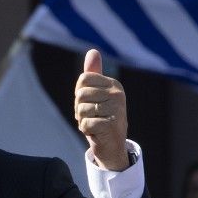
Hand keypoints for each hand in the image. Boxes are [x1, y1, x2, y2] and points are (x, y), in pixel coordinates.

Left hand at [74, 49, 129, 170]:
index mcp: (114, 85)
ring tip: (94, 124)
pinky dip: (86, 130)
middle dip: (80, 108)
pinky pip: (85, 124)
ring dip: (83, 120)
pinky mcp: (111, 125)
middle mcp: (117, 94)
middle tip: (91, 116)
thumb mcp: (97, 95)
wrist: (113, 145)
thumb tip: (92, 52)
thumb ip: (94, 74)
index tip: (89, 103)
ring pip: (82, 110)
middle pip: (80, 94)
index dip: (79, 93)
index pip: (83, 79)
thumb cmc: (102, 118)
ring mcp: (116, 109)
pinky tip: (96, 132)